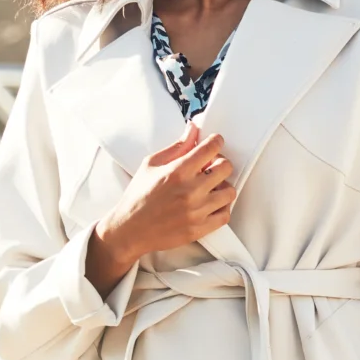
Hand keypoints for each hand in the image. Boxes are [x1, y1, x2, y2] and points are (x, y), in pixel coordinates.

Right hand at [86, 124, 235, 293]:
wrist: (129, 230)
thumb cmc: (138, 198)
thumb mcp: (151, 165)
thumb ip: (176, 147)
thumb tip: (193, 130)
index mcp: (178, 171)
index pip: (211, 148)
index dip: (216, 142)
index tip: (215, 143)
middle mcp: (190, 190)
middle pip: (225, 168)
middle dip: (220, 163)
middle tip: (211, 166)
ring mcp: (197, 211)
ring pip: (229, 192)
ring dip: (222, 186)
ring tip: (211, 187)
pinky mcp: (199, 228)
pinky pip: (225, 215)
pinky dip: (222, 207)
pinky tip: (211, 204)